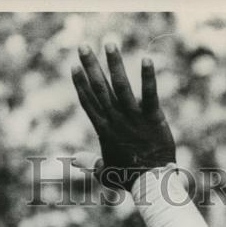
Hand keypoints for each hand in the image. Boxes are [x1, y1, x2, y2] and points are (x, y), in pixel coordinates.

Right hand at [71, 44, 175, 190]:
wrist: (150, 183)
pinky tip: (146, 59)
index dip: (80, 83)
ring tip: (109, 43)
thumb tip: (73, 160)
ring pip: (120, 85)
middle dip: (90, 65)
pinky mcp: (152, 117)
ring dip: (114, 63)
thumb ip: (89, 162)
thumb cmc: (128, 178)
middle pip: (99, 88)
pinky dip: (148, 76)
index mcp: (104, 129)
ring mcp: (133, 117)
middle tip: (83, 45)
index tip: (73, 66)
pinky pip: (149, 93)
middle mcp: (115, 119)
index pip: (88, 101)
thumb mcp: (104, 170)